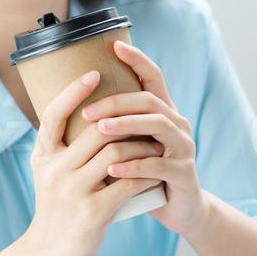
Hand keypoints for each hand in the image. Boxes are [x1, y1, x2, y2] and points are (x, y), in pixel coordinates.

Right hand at [19, 69, 165, 255]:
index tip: (94, 73)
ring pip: (116, 153)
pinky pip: (128, 183)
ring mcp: (73, 191)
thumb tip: (89, 116)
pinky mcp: (92, 213)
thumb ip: (63, 147)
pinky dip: (146, 175)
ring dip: (142, 147)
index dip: (73, 91)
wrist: (48, 254)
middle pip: (96, 130)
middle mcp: (54, 170)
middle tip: (148, 117)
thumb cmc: (55, 209)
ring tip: (157, 146)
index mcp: (43, 156)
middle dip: (126, 120)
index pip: (54, 114)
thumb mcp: (48, 174)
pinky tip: (156, 174)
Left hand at [80, 39, 210, 238]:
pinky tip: (112, 170)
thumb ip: (115, 126)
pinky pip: (158, 165)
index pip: (153, 78)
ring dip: (127, 126)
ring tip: (100, 130)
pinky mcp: (184, 173)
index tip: (115, 46)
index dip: (137, 60)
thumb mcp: (132, 146)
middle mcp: (177, 124)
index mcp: (163, 113)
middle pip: (150, 101)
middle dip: (118, 102)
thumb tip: (72, 105)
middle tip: (88, 111)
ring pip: (158, 126)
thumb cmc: (146, 174)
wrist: (179, 209)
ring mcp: (183, 148)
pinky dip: (134, 166)